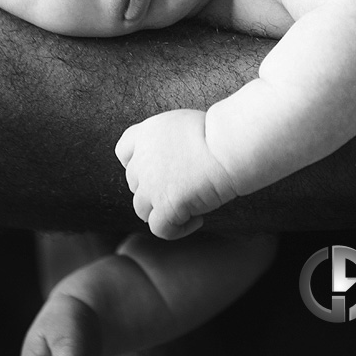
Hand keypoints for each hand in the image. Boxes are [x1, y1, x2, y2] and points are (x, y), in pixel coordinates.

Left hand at [115, 109, 237, 239]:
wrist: (230, 146)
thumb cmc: (220, 133)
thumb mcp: (185, 124)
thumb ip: (170, 140)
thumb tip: (176, 157)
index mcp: (147, 133)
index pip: (124, 151)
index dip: (137, 164)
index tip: (157, 171)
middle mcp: (143, 158)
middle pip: (135, 183)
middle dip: (154, 189)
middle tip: (183, 190)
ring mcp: (151, 184)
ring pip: (142, 209)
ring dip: (163, 211)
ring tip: (191, 208)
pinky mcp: (165, 205)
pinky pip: (160, 229)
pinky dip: (177, 230)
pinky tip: (198, 220)